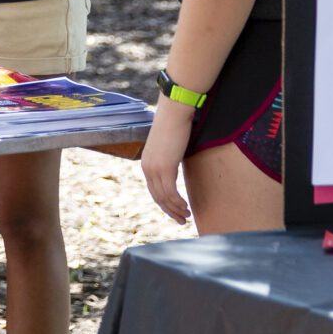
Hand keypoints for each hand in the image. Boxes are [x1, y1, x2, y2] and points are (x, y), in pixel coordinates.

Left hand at [140, 98, 195, 224]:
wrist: (174, 113)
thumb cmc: (175, 126)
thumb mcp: (169, 147)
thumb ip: (169, 159)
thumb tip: (176, 166)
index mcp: (146, 163)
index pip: (153, 190)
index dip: (164, 203)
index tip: (174, 211)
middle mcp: (147, 168)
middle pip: (157, 196)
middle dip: (169, 211)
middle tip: (181, 220)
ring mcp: (155, 168)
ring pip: (164, 197)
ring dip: (175, 209)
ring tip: (186, 217)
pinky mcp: (165, 167)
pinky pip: (170, 192)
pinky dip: (177, 203)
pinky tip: (186, 208)